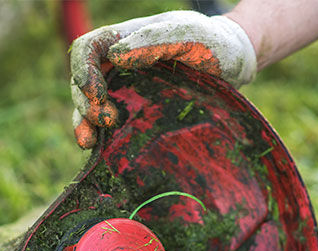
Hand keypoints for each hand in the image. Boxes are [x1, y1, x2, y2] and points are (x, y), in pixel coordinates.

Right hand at [69, 10, 256, 148]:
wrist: (235, 66)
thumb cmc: (214, 43)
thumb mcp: (190, 34)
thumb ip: (156, 40)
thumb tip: (117, 57)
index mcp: (125, 40)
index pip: (87, 49)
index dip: (83, 71)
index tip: (97, 94)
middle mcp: (119, 65)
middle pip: (82, 81)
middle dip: (84, 103)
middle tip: (105, 122)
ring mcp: (125, 90)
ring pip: (89, 106)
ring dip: (83, 123)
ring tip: (89, 143)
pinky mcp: (136, 114)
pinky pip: (108, 125)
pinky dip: (100, 138)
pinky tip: (100, 149)